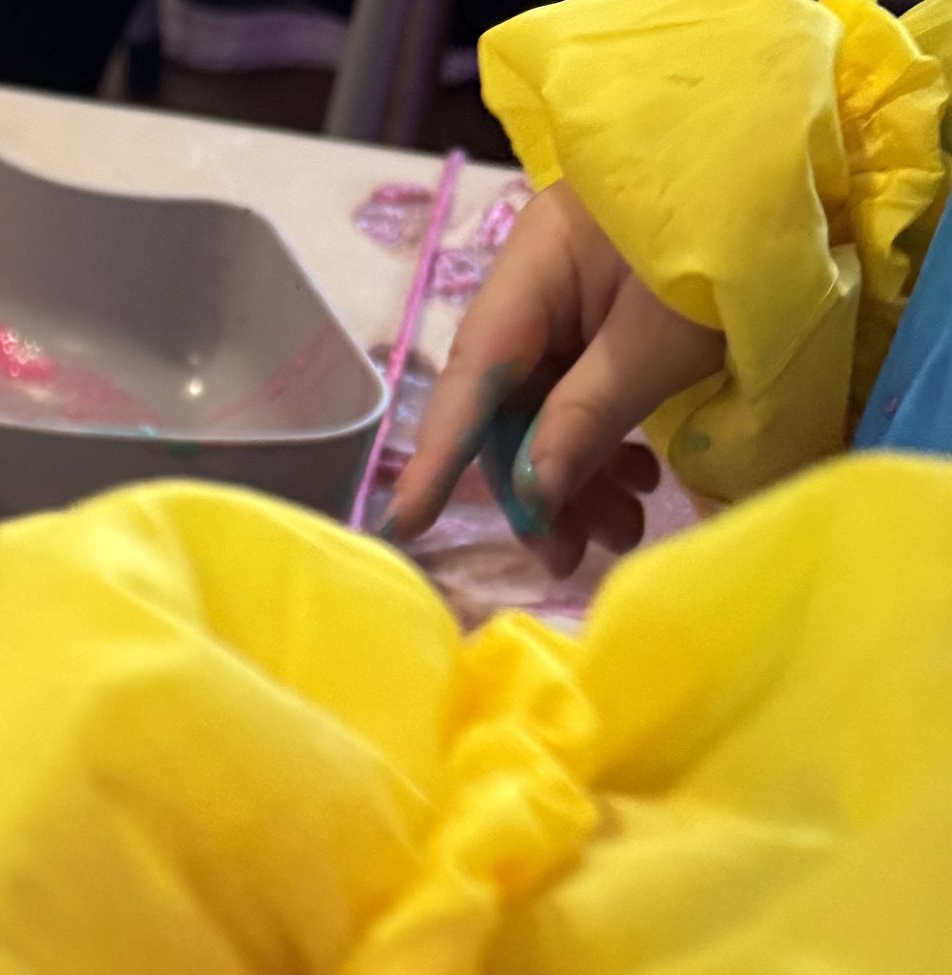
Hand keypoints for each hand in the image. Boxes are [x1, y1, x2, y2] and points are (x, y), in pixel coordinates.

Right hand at [384, 183, 722, 572]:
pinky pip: (583, 393)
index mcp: (535, 264)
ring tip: (622, 532)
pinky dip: (605, 444)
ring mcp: (573, 300)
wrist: (799, 183)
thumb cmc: (732, 242)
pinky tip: (638, 484)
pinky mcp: (606, 316)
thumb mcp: (660, 340)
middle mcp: (537, 283)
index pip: (474, 376)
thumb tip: (532, 497)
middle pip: (509, 404)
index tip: (408, 524)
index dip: (440, 456)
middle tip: (567, 558)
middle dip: (537, 485)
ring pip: (547, 408)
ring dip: (577, 477)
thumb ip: (586, 418)